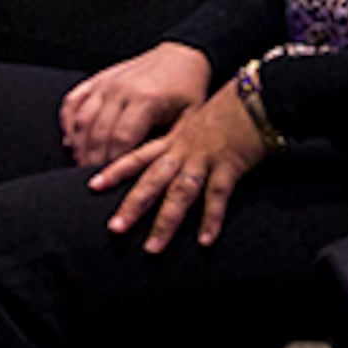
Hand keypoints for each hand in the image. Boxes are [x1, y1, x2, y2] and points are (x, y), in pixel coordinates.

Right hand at [60, 41, 211, 172]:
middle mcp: (120, 89)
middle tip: (93, 181)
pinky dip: (67, 124)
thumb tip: (149, 172)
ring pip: (81, 120)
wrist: (181, 56)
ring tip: (80, 166)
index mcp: (146, 99)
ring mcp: (105, 83)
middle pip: (97, 132)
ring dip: (78, 147)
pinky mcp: (96, 80)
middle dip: (92, 160)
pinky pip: (72, 103)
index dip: (113, 163)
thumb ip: (167, 145)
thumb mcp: (189, 121)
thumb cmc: (187, 92)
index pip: (121, 138)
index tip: (110, 181)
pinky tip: (71, 141)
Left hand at [88, 82, 267, 252]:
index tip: (92, 186)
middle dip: (132, 206)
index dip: (114, 171)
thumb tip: (166, 161)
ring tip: (152, 248)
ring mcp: (204, 160)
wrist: (255, 99)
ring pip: (180, 193)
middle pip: (151, 181)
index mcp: (172, 142)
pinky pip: (218, 196)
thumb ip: (179, 143)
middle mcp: (182, 152)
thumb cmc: (226, 113)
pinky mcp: (230, 166)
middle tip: (114, 229)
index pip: (136, 157)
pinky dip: (211, 219)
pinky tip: (204, 241)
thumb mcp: (194, 125)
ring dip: (165, 222)